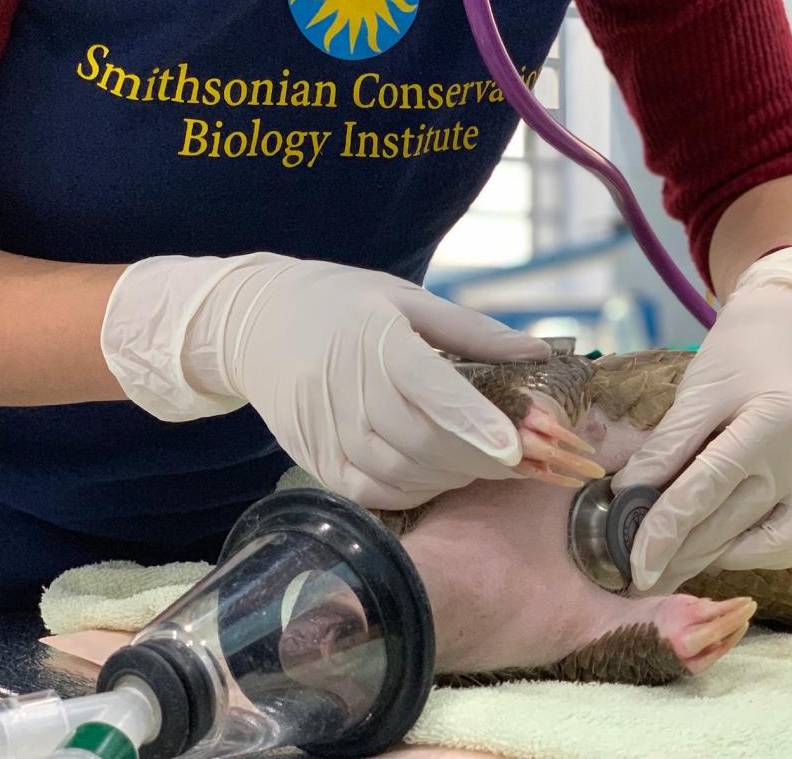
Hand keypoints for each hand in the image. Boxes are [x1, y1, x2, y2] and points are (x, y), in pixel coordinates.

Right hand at [101, 253, 550, 508]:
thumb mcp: (407, 297)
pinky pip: (378, 493)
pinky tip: (445, 473)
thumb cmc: (342, 302)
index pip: (427, 389)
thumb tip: (537, 354)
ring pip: (406, 474)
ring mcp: (328, 434)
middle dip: (485, 457)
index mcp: (374, 339)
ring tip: (494, 462)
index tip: (515, 447)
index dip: (473, 422)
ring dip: (459, 475)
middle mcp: (347, 391)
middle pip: (426, 443)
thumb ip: (474, 331)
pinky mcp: (320, 464)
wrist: (254, 326)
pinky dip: (420, 490)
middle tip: (531, 455)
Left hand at [614, 248, 791, 593]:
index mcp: (773, 421)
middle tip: (636, 576)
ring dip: (710, 561)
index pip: (708, 489)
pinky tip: (716, 549)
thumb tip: (626, 497)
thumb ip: (666, 447)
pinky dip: (750, 553)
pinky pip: (790, 546)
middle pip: (731, 523)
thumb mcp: (698, 391)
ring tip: (668, 567)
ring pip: (761, 546)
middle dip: (678, 555)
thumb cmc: (741, 356)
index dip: (665, 531)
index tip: (633, 563)